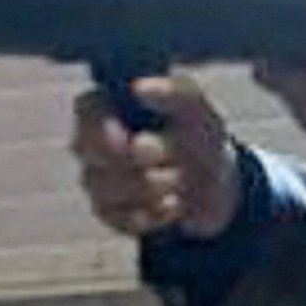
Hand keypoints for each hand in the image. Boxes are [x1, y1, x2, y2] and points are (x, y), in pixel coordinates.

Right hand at [70, 74, 240, 238]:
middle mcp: (93, 141)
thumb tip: (139, 86)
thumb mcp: (200, 112)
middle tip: (177, 161)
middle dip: (144, 163)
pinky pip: (122, 219)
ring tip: (179, 180)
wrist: (218, 185)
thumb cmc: (200, 137)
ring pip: (108, 191)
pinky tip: (172, 204)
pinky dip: (155, 214)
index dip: (103, 130)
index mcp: (111, 106)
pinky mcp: (108, 213)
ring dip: (156, 188)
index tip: (130, 144)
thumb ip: (174, 93)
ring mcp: (96, 179)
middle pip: (95, 156)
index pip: (87, 110)